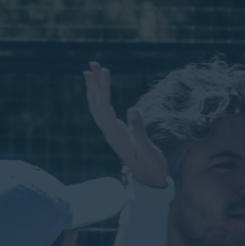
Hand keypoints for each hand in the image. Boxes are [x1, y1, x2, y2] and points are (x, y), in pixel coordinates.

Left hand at [84, 63, 169, 188]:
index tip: (105, 71)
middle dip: (94, 84)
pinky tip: (100, 89)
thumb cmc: (152, 167)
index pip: (104, 107)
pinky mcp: (116, 133)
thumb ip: (139, 131)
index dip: (103, 89)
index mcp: (116, 135)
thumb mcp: (148, 150)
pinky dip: (100, 98)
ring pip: (97, 108)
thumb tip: (133, 109)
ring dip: (94, 89)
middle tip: (93, 64)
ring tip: (92, 70)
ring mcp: (112, 133)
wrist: (151, 181)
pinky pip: (103, 112)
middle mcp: (110, 133)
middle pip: (96, 105)